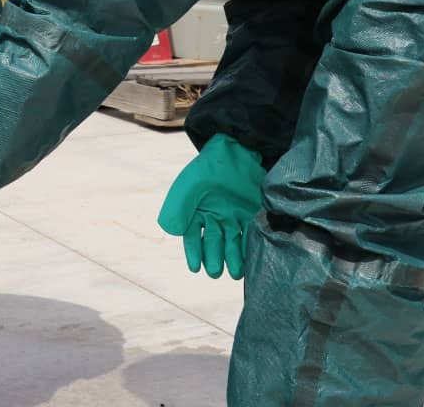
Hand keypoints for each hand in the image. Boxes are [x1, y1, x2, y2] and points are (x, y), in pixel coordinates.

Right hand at [157, 133, 264, 279]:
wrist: (234, 151)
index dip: (193, 253)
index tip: (195, 268)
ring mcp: (234, 216)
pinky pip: (250, 234)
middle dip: (214, 259)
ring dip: (232, 259)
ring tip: (234, 272)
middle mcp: (215, 217)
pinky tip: (249, 259)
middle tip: (215, 272)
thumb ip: (177, 208)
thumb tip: (171, 231)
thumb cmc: (207, 168)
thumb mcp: (188, 186)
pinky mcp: (252, 214)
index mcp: (196, 212)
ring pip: (232, 243)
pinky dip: (249, 248)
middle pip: (214, 243)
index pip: (193, 238)